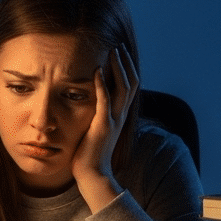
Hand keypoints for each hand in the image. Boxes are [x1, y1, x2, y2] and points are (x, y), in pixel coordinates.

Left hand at [72, 45, 139, 197]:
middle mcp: (121, 115)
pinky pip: (104, 100)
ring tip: (113, 51)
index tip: (121, 53)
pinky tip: (98, 70)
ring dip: (118, 68)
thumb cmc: (89, 154)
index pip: (130, 87)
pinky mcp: (102, 125)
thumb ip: (98, 116)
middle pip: (131, 83)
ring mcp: (113, 120)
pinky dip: (102, 84)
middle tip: (119, 46)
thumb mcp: (96, 130)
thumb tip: (91, 105)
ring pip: (123, 88)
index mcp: (119, 115)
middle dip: (126, 63)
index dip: (128, 69)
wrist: (92, 174)